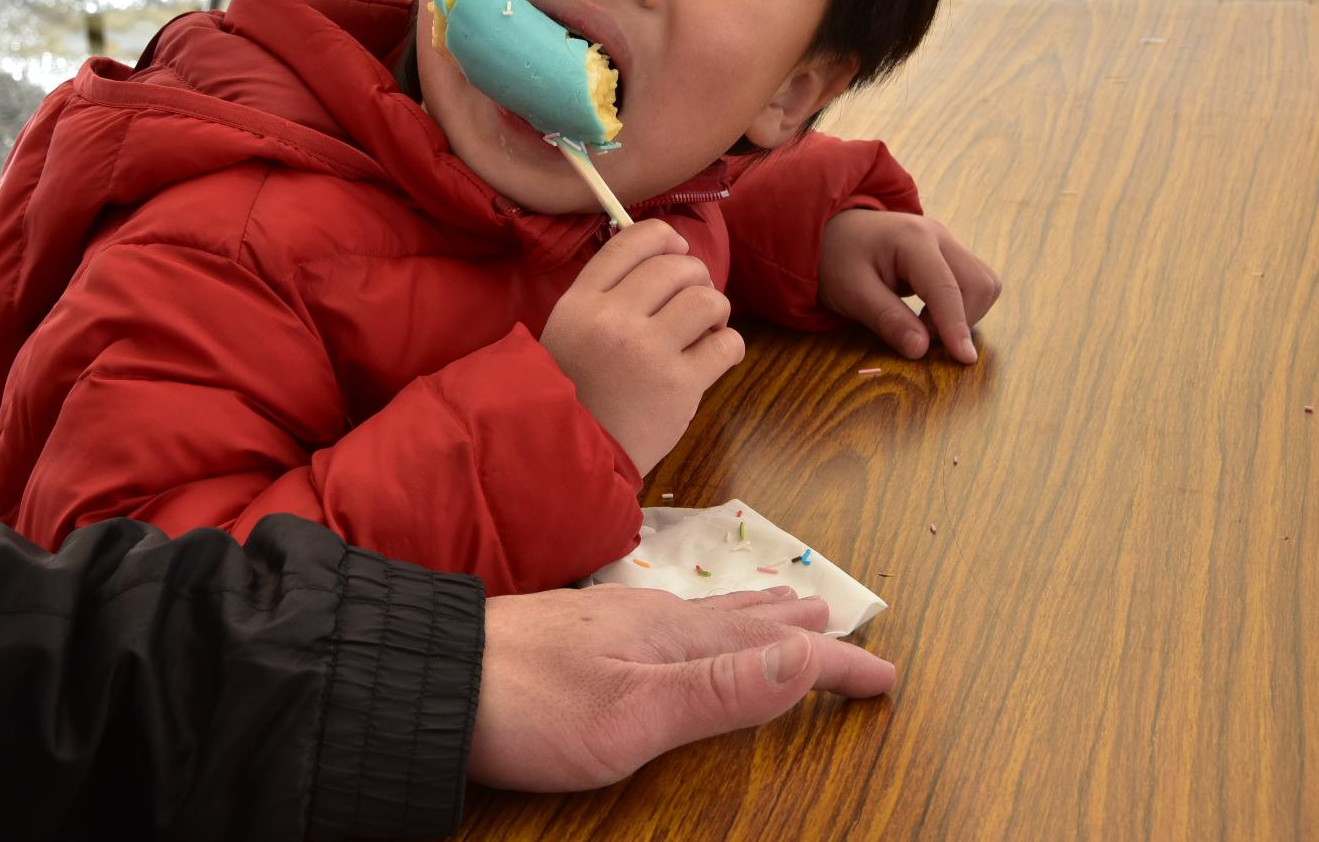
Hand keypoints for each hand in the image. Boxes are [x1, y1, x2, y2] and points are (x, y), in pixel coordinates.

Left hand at [469, 585, 895, 790]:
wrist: (432, 677)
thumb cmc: (531, 706)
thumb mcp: (637, 713)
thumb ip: (724, 689)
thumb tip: (811, 656)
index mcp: (675, 639)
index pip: (777, 650)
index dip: (835, 665)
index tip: (886, 673)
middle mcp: (651, 620)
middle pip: (745, 620)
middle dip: (798, 626)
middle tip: (838, 616)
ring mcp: (612, 622)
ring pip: (705, 614)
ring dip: (752, 615)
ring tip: (779, 605)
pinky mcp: (578, 633)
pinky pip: (668, 618)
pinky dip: (702, 620)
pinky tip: (677, 622)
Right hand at [542, 220, 742, 473]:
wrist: (568, 457)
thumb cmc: (571, 396)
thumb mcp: (567, 333)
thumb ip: (604, 298)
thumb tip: (662, 261)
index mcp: (582, 302)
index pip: (632, 240)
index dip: (665, 238)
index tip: (678, 251)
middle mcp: (614, 318)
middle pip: (676, 266)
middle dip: (697, 277)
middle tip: (694, 302)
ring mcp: (648, 351)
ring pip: (707, 298)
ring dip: (716, 309)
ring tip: (706, 329)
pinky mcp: (680, 385)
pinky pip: (727, 344)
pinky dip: (729, 345)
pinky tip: (715, 356)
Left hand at [818, 209, 1000, 363]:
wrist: (830, 232)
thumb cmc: (835, 259)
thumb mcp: (851, 292)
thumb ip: (886, 319)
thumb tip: (921, 350)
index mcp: (913, 239)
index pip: (946, 288)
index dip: (956, 326)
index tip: (964, 359)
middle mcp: (939, 235)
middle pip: (979, 283)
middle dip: (960, 319)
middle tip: (920, 335)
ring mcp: (947, 242)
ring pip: (983, 283)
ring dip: (964, 313)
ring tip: (923, 323)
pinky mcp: (948, 254)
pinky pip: (972, 283)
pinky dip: (960, 306)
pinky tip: (930, 314)